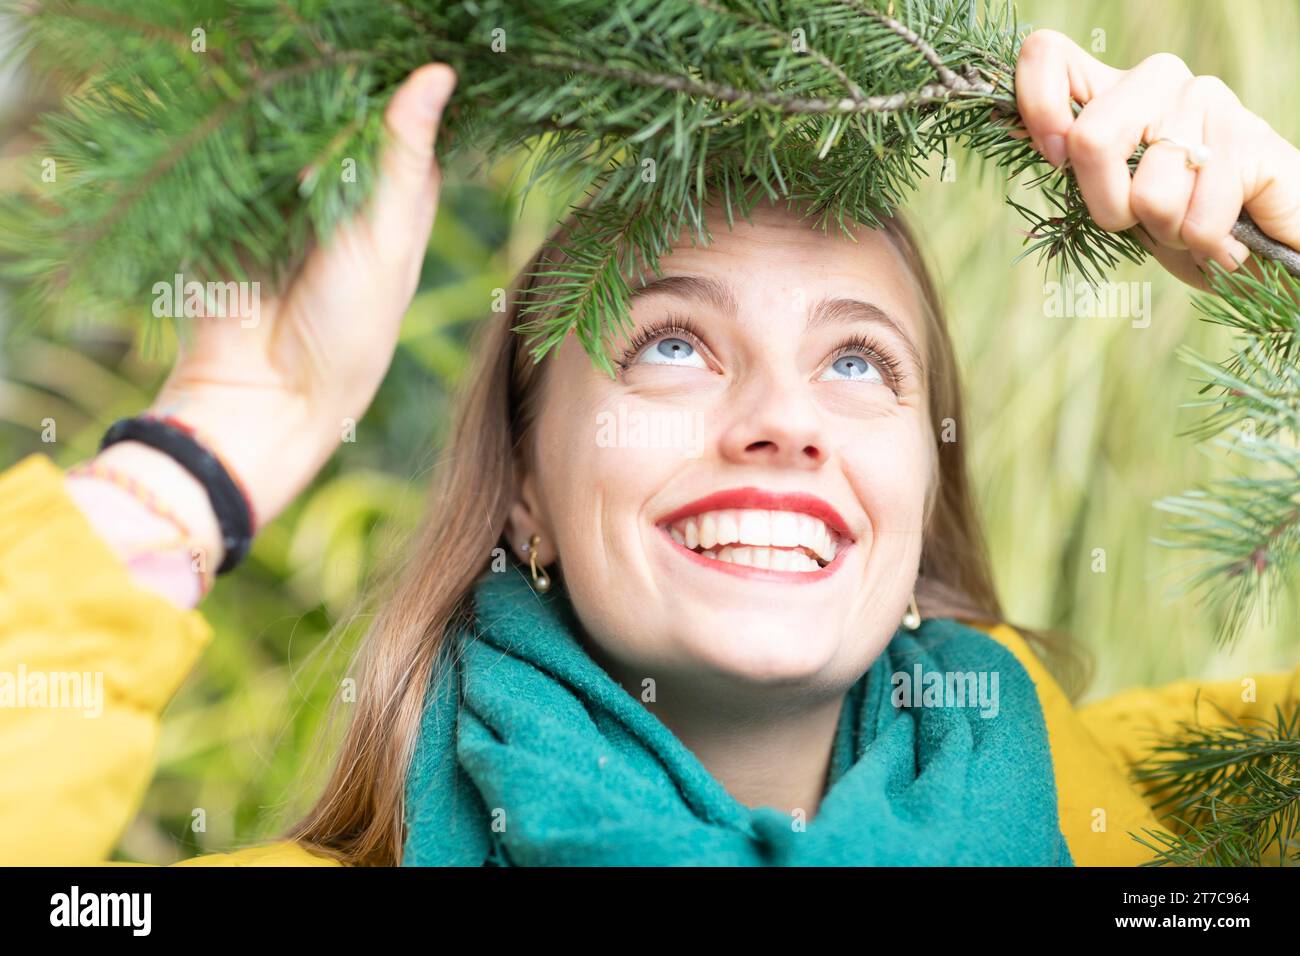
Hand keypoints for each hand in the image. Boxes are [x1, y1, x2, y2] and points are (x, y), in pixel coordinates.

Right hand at [97, 63, 456, 566]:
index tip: (398, 34)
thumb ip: (400, 157)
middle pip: (347, 121)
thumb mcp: (383, 238)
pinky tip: (241, 85)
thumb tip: (438, 73)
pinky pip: (239, 150)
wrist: (261, 393)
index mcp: (398, 207)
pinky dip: (239, 124)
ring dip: (287, 97)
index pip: (408, 127)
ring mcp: (288, 201)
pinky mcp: (235, 206)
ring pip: (292, 128)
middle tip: (333, 34)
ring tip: (291, 53)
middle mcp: (347, 198)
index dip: (403, 85)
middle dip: (339, 85)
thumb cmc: (348, 328)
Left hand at [1014, 29, 1299, 287]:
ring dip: (1167, 233)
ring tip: (1190, 223)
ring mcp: (1206, 99)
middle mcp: (1156, 80)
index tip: (1054, 162)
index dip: (1036, 108)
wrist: (1263, 245)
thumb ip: (1076, 169)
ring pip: (1148, 194)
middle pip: (1089, 140)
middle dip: (1109, 209)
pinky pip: (1197, 219)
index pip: (1046, 55)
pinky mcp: (1253, 135)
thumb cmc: (1176, 223)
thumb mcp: (1113, 201)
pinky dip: (1206, 246)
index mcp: (1110, 92)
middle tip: (1141, 221)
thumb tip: (1037, 143)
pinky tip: (1228, 230)